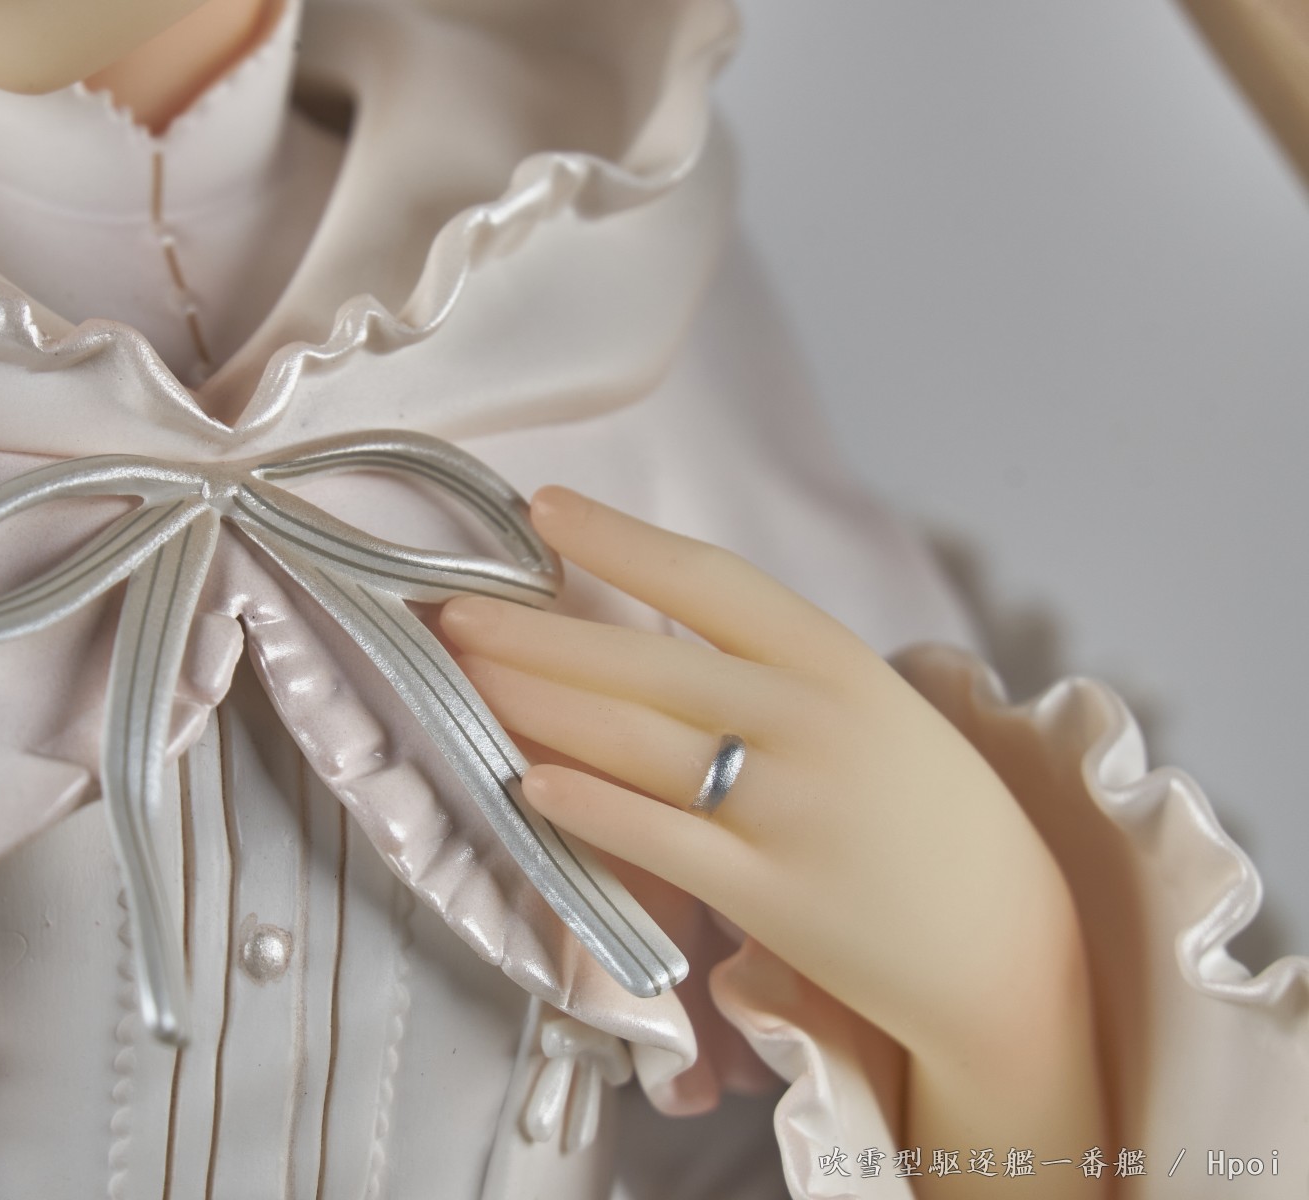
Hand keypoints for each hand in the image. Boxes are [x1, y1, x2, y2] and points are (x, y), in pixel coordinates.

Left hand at [441, 487, 1105, 1196]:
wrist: (1013, 949)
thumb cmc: (934, 820)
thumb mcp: (877, 712)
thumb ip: (778, 674)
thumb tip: (652, 639)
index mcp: (840, 661)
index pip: (708, 578)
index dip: (617, 537)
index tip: (541, 507)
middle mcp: (812, 721)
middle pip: (645, 662)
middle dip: (537, 632)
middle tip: (452, 610)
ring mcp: (790, 808)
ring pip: (635, 742)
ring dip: (538, 705)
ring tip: (467, 676)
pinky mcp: (770, 894)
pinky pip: (658, 841)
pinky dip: (587, 809)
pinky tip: (525, 786)